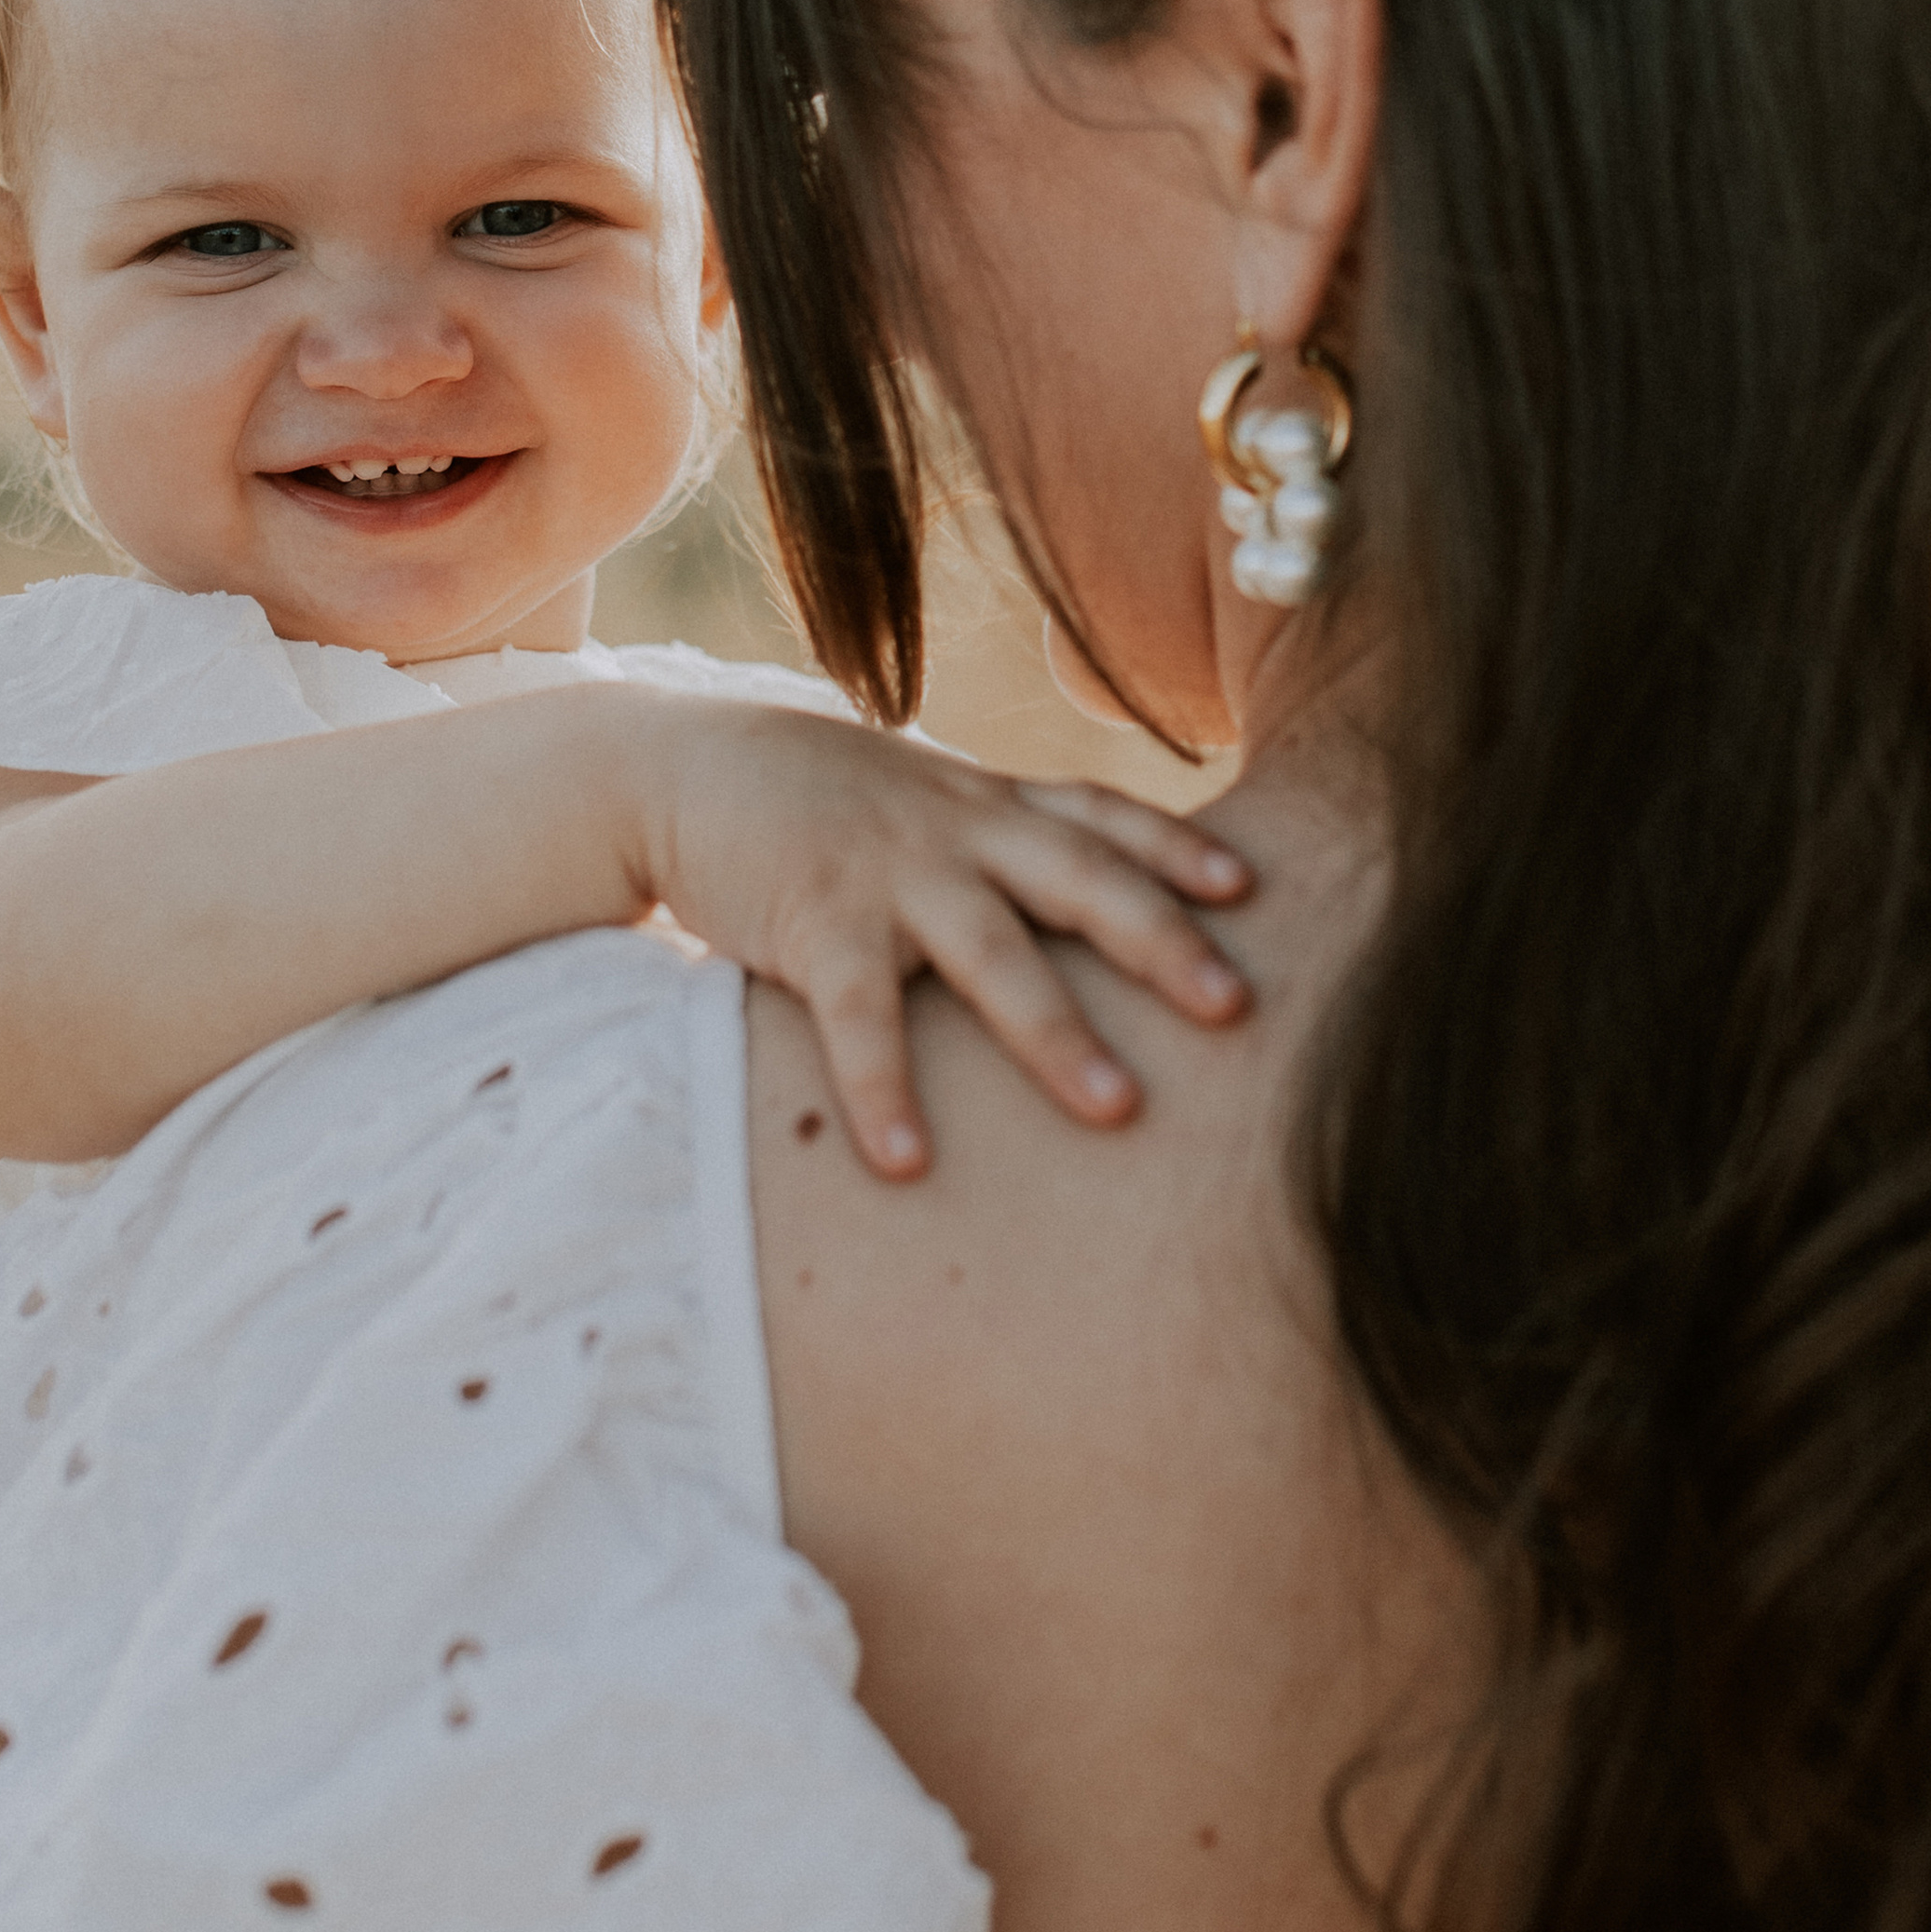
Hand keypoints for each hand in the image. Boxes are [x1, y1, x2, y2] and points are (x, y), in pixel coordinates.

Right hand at [634, 705, 1252, 1176]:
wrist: (681, 768)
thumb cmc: (818, 802)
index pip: (1101, 816)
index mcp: (987, 804)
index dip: (1177, 849)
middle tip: (1238, 1009)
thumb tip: (1093, 895)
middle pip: (1080, 882)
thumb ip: (1002, 837)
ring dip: (1056, 1033)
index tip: (1249, 889)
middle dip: (1162, 942)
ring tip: (1116, 1109)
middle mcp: (955, 830)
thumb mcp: (923, 798)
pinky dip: (883, 1089)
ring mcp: (888, 874)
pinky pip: (858, 1016)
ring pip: (992, 952)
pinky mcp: (813, 921)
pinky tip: (908, 1162)